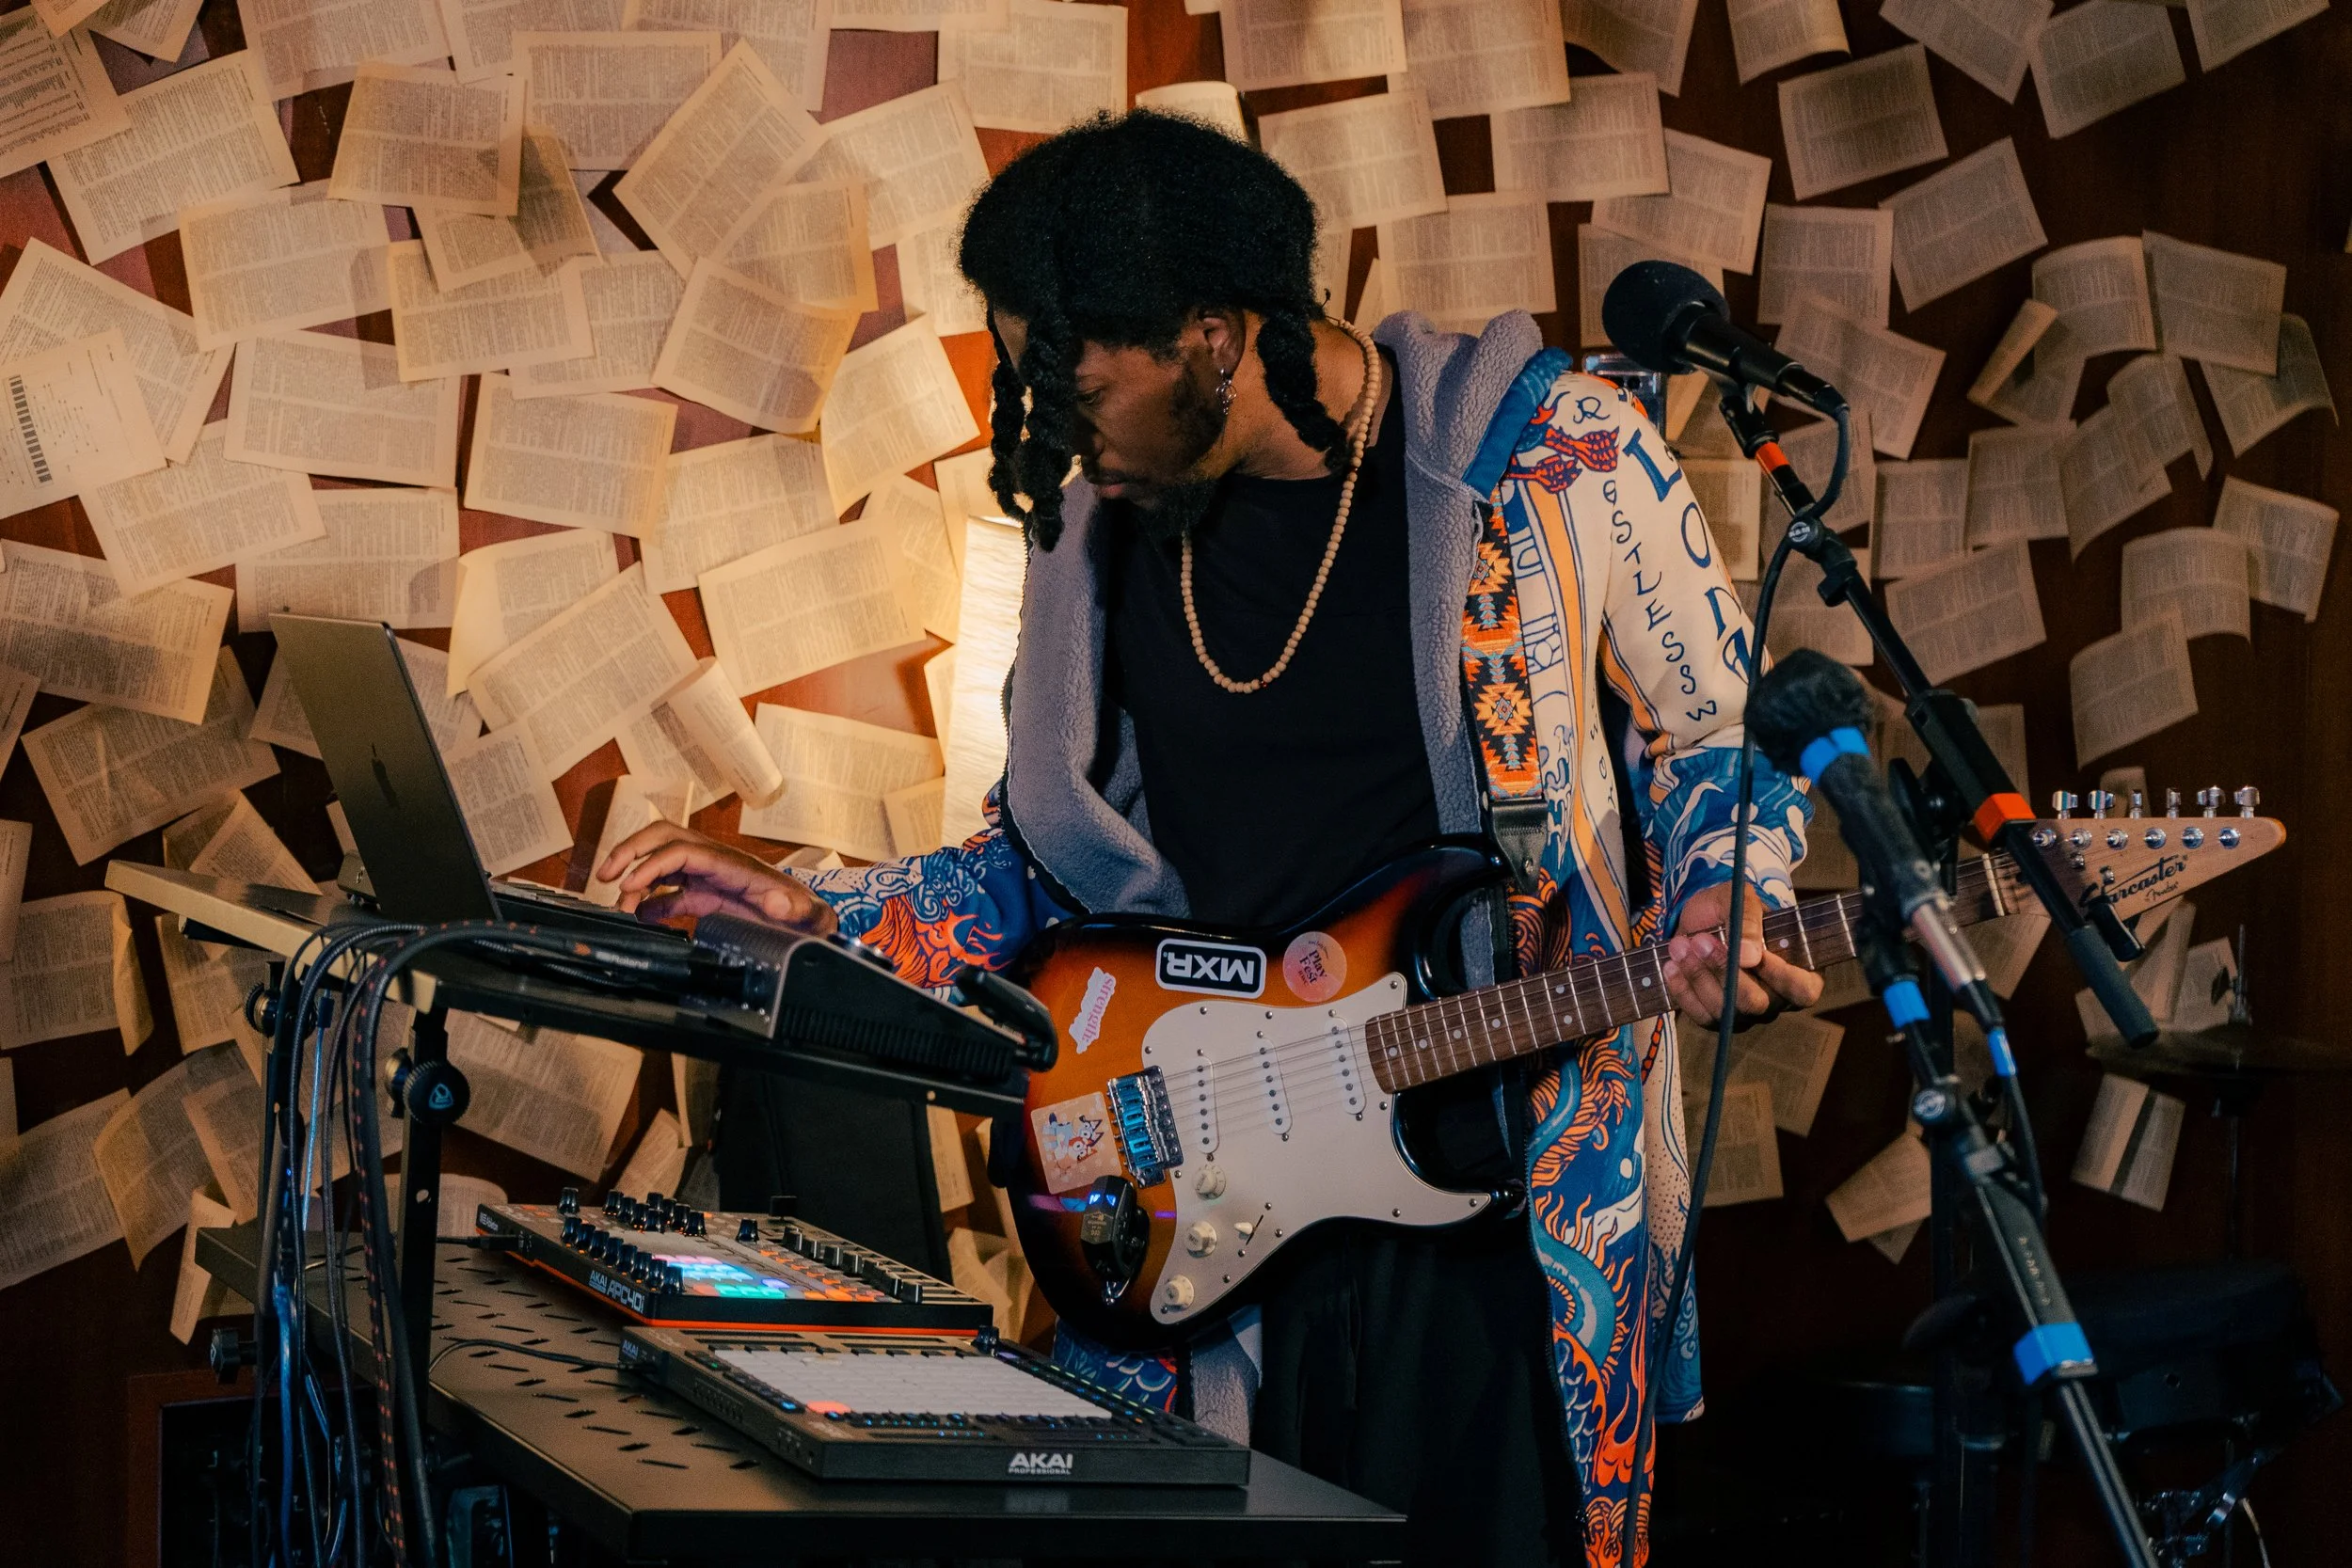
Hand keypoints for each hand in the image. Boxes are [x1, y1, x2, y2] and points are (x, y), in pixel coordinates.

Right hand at [593, 821, 838, 933]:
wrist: (810, 926)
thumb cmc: (808, 918)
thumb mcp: (808, 916)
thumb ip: (796, 909)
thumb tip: (778, 901)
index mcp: (734, 865)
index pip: (683, 851)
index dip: (652, 864)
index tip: (627, 886)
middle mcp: (717, 864)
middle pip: (665, 838)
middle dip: (631, 850)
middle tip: (603, 875)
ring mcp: (709, 877)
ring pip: (661, 862)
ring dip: (635, 878)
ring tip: (619, 908)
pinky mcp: (707, 895)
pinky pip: (670, 892)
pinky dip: (650, 902)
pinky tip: (640, 918)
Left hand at [1662, 880, 1821, 1025]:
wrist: (1699, 917)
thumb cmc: (1731, 907)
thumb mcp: (1741, 900)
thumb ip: (1749, 921)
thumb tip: (1750, 957)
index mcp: (1798, 971)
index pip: (1803, 990)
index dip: (1780, 976)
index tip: (1755, 951)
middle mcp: (1775, 999)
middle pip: (1755, 1004)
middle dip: (1723, 972)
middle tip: (1700, 940)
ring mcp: (1746, 1013)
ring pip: (1725, 1012)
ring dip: (1697, 976)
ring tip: (1679, 945)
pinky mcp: (1716, 1017)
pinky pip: (1701, 1015)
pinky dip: (1682, 991)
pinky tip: (1671, 966)